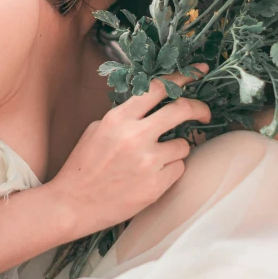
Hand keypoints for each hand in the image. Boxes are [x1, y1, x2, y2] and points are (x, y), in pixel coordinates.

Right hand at [47, 64, 208, 237]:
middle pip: (181, 110)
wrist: (73, 205)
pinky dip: (171, 169)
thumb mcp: (98, 130)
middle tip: (204, 113)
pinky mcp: (156, 186)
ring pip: (184, 144)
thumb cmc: (84, 166)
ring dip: (177, 148)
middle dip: (199, 108)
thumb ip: (126, 116)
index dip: (182, 77)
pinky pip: (179, 168)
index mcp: (119, 118)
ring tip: (156, 158)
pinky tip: (151, 176)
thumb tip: (153, 106)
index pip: (157, 87)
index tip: (198, 73)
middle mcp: (135, 136)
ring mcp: (148, 162)